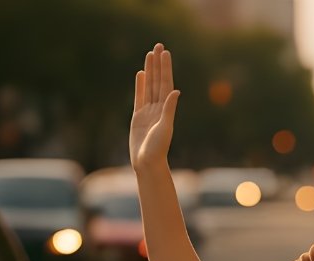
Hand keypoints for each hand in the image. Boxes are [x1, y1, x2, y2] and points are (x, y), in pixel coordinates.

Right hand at [130, 43, 180, 171]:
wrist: (146, 163)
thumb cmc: (157, 149)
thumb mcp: (165, 128)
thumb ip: (169, 110)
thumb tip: (176, 91)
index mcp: (166, 109)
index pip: (165, 83)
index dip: (165, 68)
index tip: (165, 53)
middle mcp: (158, 108)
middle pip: (157, 80)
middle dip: (158, 64)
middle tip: (158, 46)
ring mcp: (148, 111)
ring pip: (149, 86)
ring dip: (150, 70)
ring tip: (150, 55)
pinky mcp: (138, 117)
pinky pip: (140, 96)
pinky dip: (140, 85)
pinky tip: (141, 74)